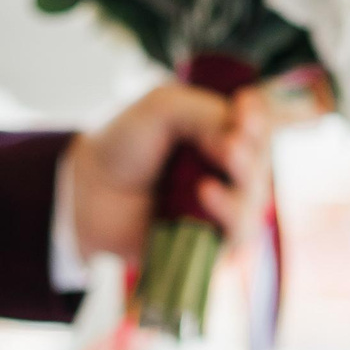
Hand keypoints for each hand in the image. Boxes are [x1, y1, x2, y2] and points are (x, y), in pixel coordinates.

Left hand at [68, 83, 270, 263]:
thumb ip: (205, 113)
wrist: (87, 188)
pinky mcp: (210, 244)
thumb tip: (237, 139)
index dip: (260, 118)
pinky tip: (207, 193)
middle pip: (262, 165)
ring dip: (246, 182)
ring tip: (223, 162)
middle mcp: (227, 173)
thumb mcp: (163, 107)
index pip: (260, 128)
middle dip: (253, 152)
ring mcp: (220, 210)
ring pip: (254, 201)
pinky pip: (238, 237)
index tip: (247, 105)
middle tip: (232, 144)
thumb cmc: (124, 143)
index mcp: (222, 135)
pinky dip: (229, 214)